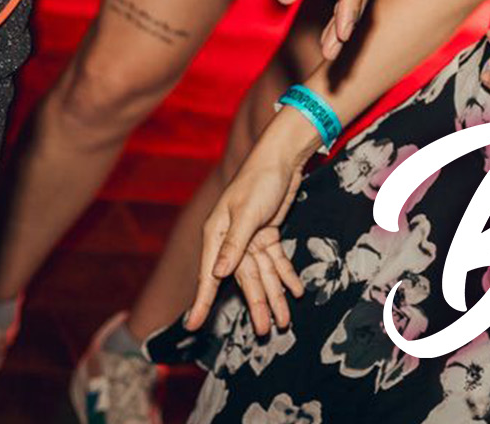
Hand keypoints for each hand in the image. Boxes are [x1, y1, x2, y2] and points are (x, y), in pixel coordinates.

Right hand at [185, 145, 307, 335]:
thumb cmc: (258, 180)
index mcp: (216, 236)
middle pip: (244, 280)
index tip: (194, 325)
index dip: (203, 301)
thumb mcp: (247, 212)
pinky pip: (276, 261)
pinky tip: (296, 291)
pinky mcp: (268, 235)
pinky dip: (286, 275)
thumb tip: (217, 274)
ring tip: (285, 321)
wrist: (282, 159)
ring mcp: (250, 239)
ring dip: (275, 296)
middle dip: (256, 305)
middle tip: (265, 331)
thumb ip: (234, 243)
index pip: (210, 275)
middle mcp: (230, 241)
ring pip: (263, 274)